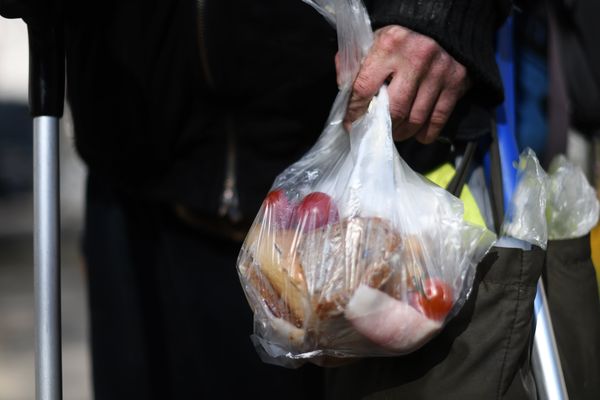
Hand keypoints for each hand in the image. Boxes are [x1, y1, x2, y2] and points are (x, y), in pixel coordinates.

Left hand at [338, 25, 470, 142]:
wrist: (442, 19)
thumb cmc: (402, 35)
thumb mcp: (374, 38)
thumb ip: (355, 62)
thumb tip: (345, 92)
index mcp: (389, 46)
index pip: (365, 88)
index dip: (355, 111)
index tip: (351, 123)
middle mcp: (416, 59)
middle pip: (395, 109)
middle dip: (382, 126)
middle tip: (376, 131)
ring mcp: (438, 72)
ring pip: (416, 118)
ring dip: (402, 132)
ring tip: (395, 132)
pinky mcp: (456, 81)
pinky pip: (439, 117)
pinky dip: (427, 132)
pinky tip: (418, 134)